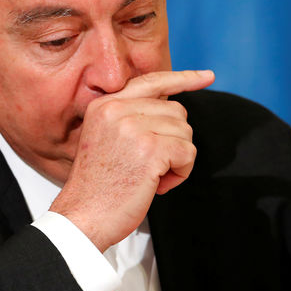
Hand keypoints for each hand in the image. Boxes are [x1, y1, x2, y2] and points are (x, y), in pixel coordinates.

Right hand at [49, 70, 214, 251]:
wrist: (83, 214)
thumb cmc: (97, 185)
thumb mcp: (105, 138)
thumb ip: (131, 117)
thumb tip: (174, 110)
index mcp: (104, 104)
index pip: (151, 81)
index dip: (183, 79)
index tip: (207, 76)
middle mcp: (117, 109)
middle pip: (176, 111)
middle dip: (174, 140)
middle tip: (150, 165)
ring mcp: (133, 127)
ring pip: (184, 132)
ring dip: (177, 159)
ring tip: (149, 176)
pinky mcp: (150, 149)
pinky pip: (187, 153)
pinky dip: (180, 173)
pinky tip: (156, 185)